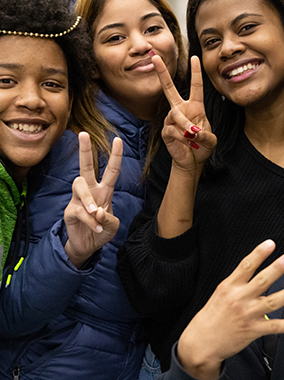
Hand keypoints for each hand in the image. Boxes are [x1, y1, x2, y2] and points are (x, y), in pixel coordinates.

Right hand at [64, 132, 122, 267]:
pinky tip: (96, 229)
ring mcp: (78, 200)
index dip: (115, 156)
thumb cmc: (102, 230)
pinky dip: (90, 221)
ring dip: (89, 200)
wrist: (88, 246)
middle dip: (85, 150)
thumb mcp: (113, 226)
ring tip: (96, 214)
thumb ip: (109, 219)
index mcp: (104, 190)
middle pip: (86, 166)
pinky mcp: (70, 211)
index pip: (111, 170)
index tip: (118, 140)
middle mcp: (91, 190)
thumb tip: (97, 211)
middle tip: (83, 134)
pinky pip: (79, 210)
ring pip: (80, 186)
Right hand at [151, 53, 216, 172]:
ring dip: (186, 126)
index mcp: (195, 107)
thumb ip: (205, 135)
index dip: (195, 72)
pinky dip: (181, 137)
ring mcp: (172, 119)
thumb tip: (192, 131)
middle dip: (162, 73)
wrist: (192, 162)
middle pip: (169, 88)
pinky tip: (185, 142)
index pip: (196, 87)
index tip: (195, 57)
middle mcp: (181, 110)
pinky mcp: (165, 130)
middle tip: (155, 57)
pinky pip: (172, 129)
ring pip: (176, 115)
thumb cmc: (202, 147)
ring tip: (193, 137)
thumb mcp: (210, 140)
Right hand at [177, 240, 283, 379]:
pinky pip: (273, 327)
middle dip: (277, 268)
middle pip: (262, 281)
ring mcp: (247, 315)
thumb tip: (258, 270)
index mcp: (230, 286)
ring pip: (271, 302)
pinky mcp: (252, 331)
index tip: (271, 243)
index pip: (247, 266)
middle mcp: (239, 298)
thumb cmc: (213, 314)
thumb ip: (239, 281)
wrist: (202, 341)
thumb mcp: (222, 291)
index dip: (259, 254)